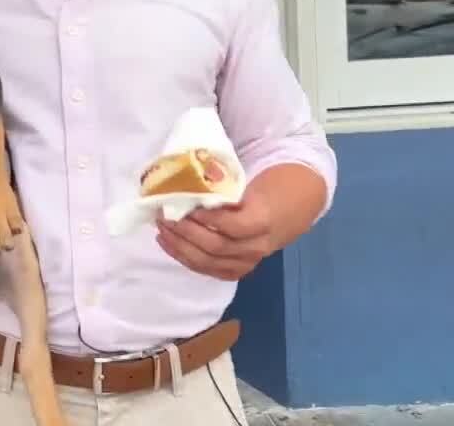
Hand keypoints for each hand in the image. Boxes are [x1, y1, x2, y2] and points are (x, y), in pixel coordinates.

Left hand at [155, 187, 276, 281]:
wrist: (291, 209)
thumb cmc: (269, 189)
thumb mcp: (254, 182)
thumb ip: (225, 188)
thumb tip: (190, 185)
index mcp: (263, 221)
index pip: (233, 226)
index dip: (207, 219)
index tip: (187, 207)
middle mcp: (256, 247)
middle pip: (216, 247)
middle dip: (185, 232)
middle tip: (165, 216)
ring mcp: (247, 262)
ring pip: (207, 262)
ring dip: (179, 247)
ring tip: (161, 229)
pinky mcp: (236, 270)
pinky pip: (206, 269)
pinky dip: (184, 257)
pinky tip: (168, 243)